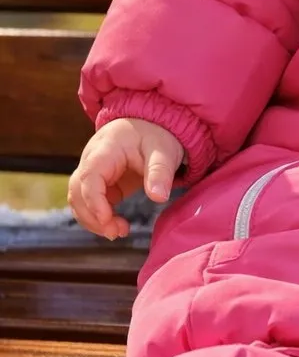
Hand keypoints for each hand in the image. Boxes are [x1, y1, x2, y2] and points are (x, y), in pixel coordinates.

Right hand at [69, 119, 184, 240]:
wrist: (150, 125)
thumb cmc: (156, 136)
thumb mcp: (163, 152)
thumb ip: (160, 173)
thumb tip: (158, 197)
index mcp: (106, 148)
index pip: (89, 176)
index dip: (93, 200)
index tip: (106, 220)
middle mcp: (92, 159)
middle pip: (76, 190)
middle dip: (91, 215)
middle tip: (117, 232)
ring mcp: (92, 171)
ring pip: (78, 199)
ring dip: (92, 219)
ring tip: (119, 231)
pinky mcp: (98, 183)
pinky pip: (88, 202)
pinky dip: (97, 217)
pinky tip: (116, 226)